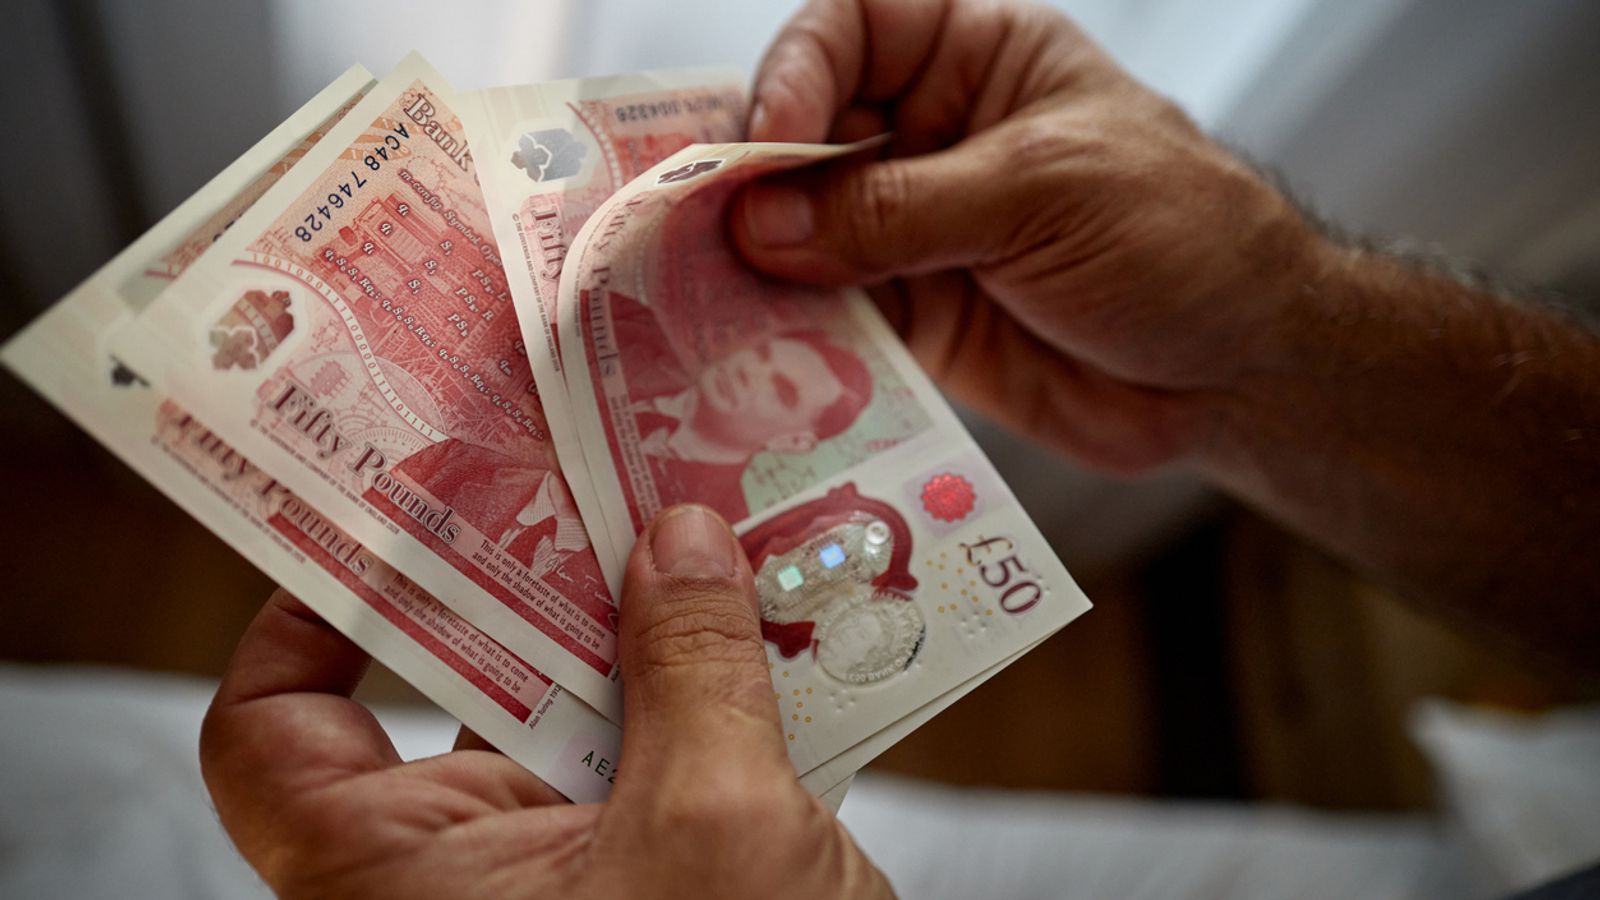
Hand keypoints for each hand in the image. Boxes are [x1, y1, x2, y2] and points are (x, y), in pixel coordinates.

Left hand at [200, 504, 891, 898]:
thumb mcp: (721, 826)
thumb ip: (696, 668)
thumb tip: (681, 544)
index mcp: (398, 884)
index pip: (273, 734)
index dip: (313, 618)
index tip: (399, 529)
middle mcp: (453, 887)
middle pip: (455, 697)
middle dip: (543, 597)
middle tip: (606, 498)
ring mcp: (549, 894)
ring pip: (567, 733)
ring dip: (643, 648)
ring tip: (714, 560)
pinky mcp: (628, 896)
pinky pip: (636, 777)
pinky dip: (692, 711)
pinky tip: (769, 651)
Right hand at [733, 0, 1599, 668]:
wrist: (1239, 374)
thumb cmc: (1184, 240)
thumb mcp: (1045, 195)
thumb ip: (901, 210)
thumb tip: (765, 223)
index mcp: (977, 60)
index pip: (855, 25)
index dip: (799, 69)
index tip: (775, 139)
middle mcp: (931, 136)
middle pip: (803, 132)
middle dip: (751, 178)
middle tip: (698, 234)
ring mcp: (915, 231)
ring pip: (800, 231)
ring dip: (754, 265)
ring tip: (704, 303)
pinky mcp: (912, 319)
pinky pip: (825, 316)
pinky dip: (785, 334)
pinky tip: (752, 354)